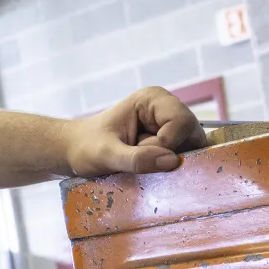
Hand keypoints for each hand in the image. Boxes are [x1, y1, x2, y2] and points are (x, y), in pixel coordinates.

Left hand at [61, 86, 206, 175]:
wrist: (76, 153)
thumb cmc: (86, 147)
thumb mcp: (106, 155)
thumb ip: (136, 159)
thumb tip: (172, 161)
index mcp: (153, 99)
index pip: (181, 122)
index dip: (167, 143)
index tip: (140, 151)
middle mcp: (167, 109)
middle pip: (192, 135)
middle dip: (171, 154)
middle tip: (141, 159)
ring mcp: (171, 128)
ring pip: (191, 150)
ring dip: (169, 164)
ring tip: (142, 163)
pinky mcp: (171, 145)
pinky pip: (184, 159)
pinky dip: (169, 169)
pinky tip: (148, 169)